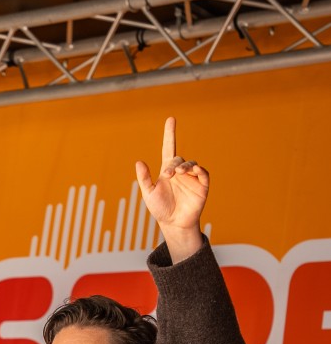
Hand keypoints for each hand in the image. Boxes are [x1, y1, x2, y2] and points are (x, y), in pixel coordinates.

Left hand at [135, 117, 207, 262]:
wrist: (173, 224)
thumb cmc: (160, 208)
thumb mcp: (149, 194)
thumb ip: (144, 179)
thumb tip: (139, 162)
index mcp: (167, 170)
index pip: (169, 147)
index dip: (170, 134)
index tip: (171, 119)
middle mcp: (180, 172)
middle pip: (179, 159)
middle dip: (173, 165)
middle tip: (168, 175)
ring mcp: (192, 178)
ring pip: (191, 164)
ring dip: (185, 166)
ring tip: (179, 173)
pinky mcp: (202, 186)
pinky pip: (203, 174)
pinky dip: (199, 170)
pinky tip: (193, 171)